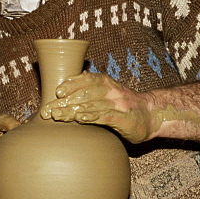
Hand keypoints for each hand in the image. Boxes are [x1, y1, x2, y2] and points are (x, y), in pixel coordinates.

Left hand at [39, 72, 159, 143]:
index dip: (71, 84)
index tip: (57, 91)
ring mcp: (118, 105)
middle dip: (64, 102)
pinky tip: (80, 119)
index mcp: (107, 83)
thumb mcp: (111, 91)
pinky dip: (92, 117)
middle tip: (48, 110)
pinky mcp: (123, 119)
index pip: (87, 79)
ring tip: (57, 116)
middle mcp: (112, 91)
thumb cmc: (127, 105)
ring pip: (92, 106)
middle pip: (84, 94)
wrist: (152, 115)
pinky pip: (105, 116)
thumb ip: (94, 87)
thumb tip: (73, 79)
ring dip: (72, 111)